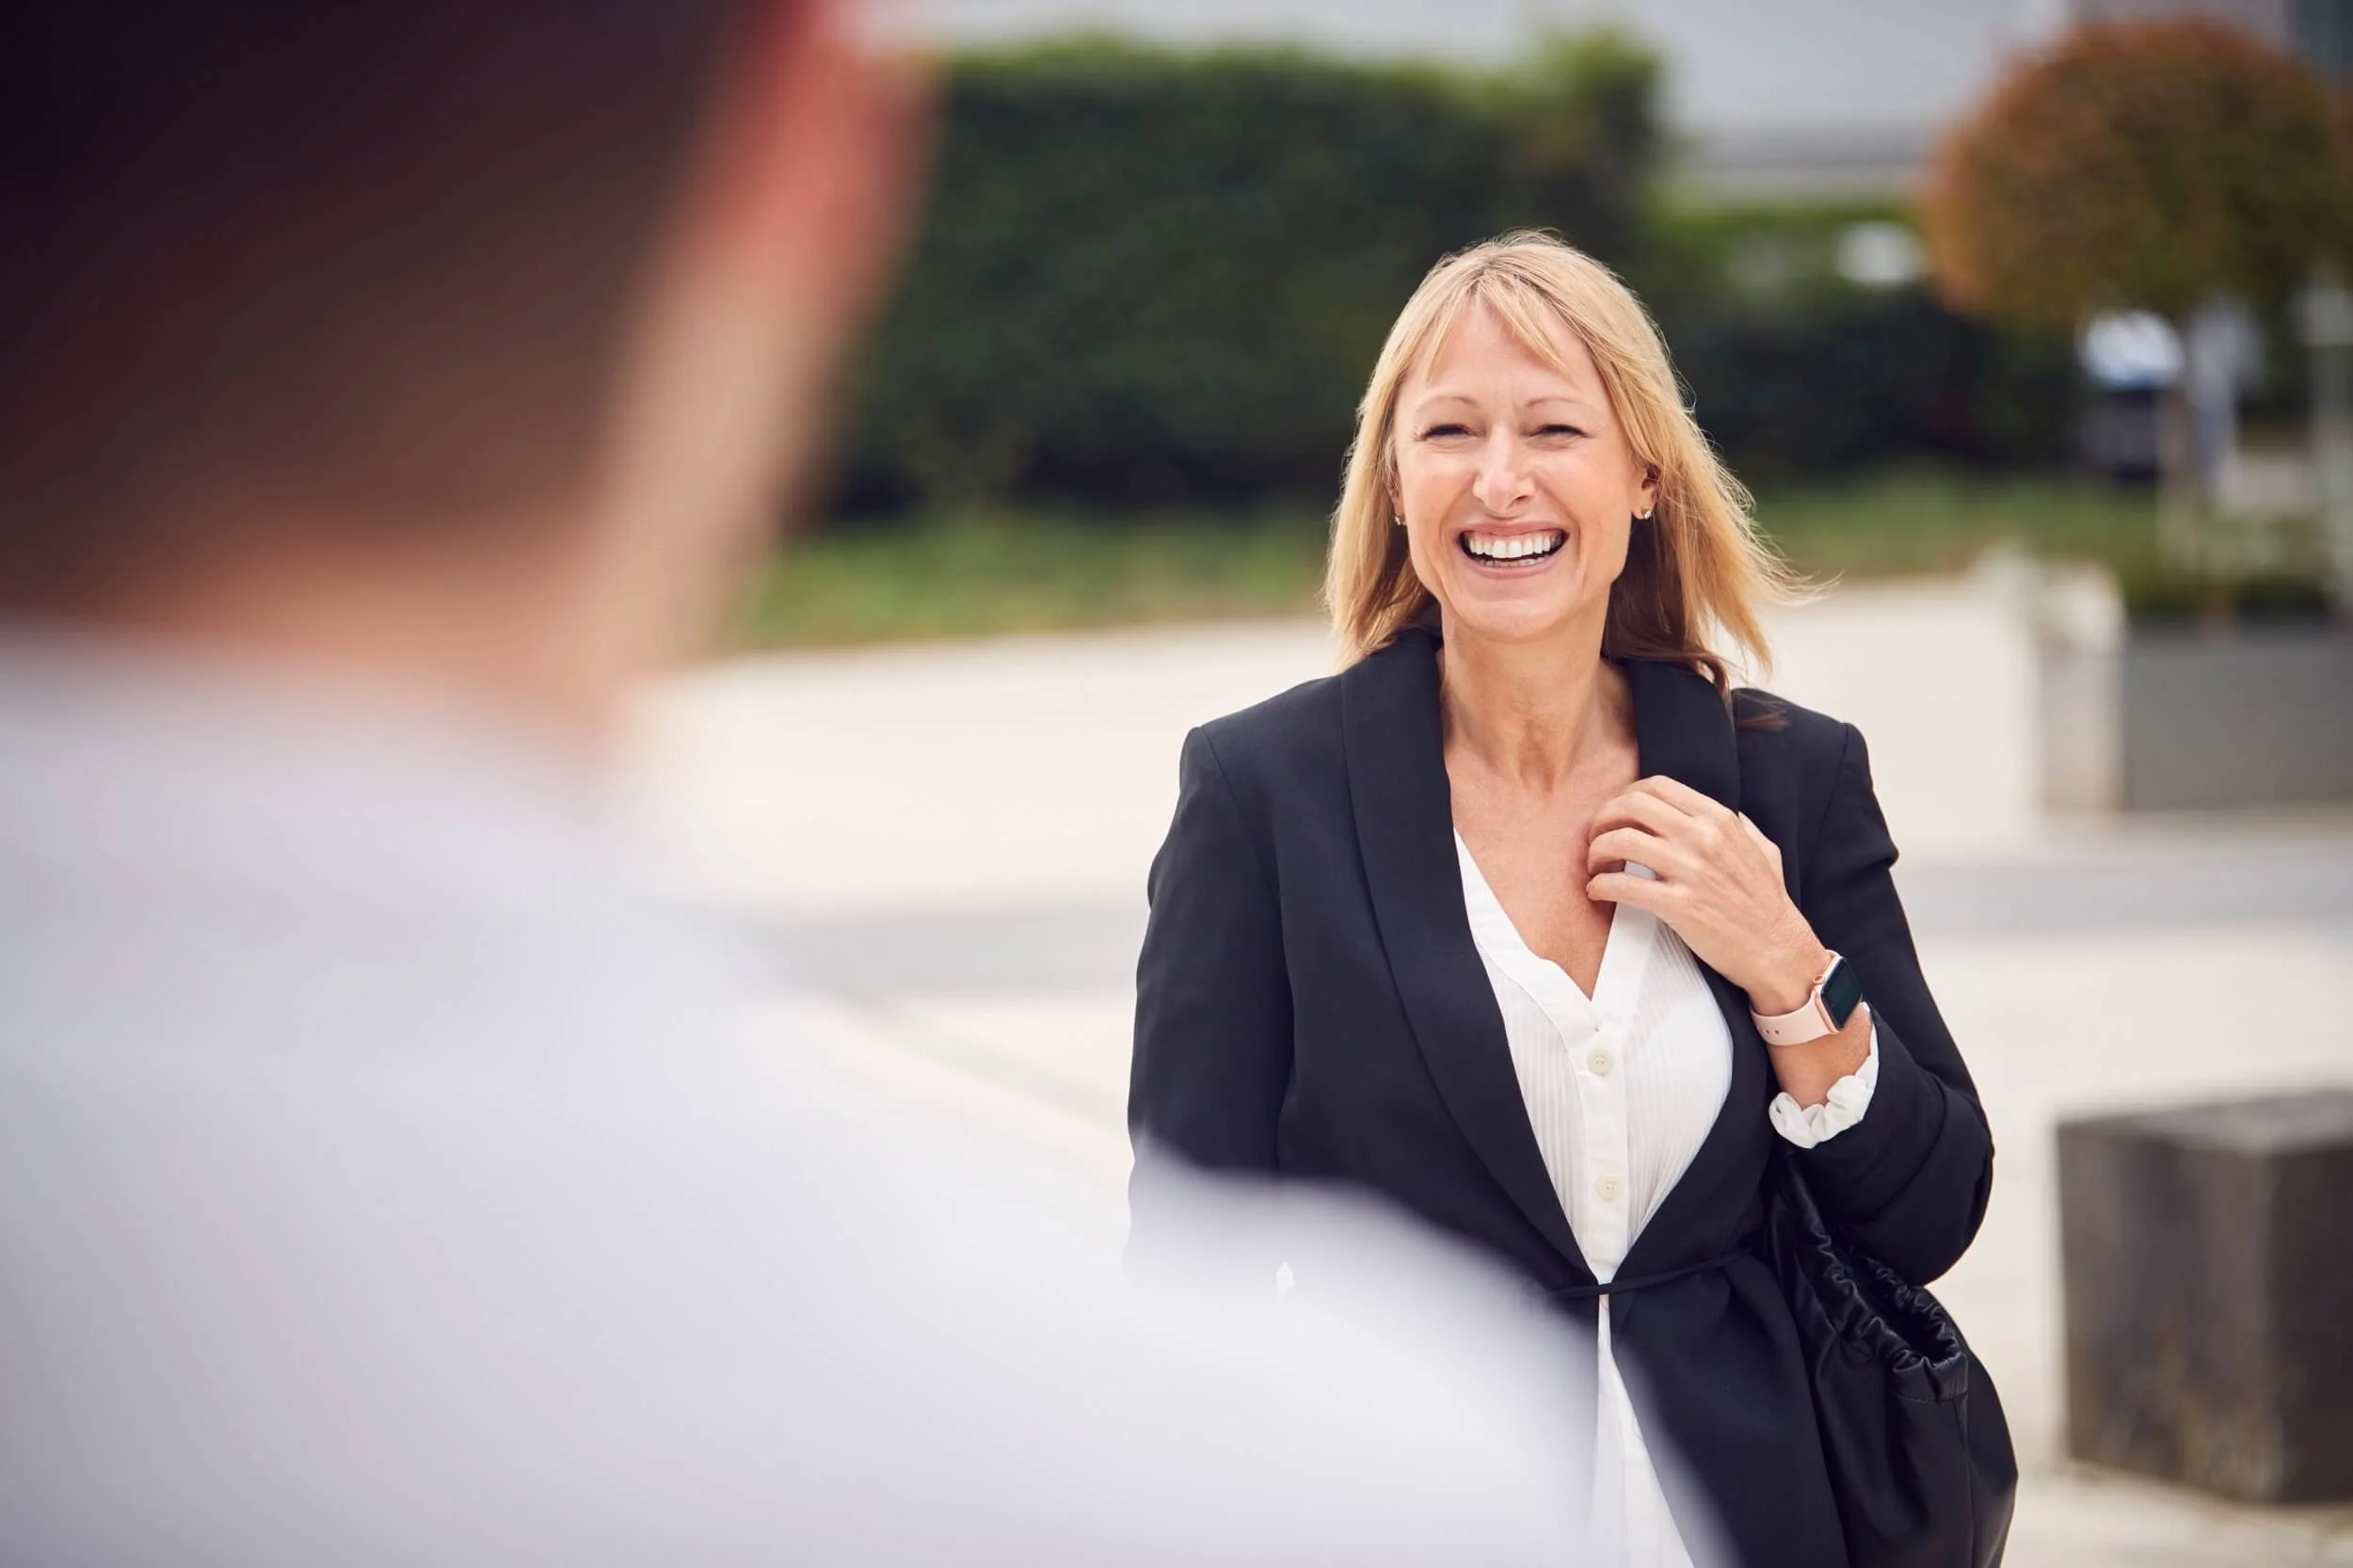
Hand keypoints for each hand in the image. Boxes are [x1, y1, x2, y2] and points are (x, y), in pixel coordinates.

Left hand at [1585, 776, 1825, 1014]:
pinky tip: (1597, 891)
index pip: (1657, 786)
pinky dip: (1600, 885)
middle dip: (1603, 818)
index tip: (1616, 814)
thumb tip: (1705, 812)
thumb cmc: (1768, 902)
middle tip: (1596, 837)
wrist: (1777, 950)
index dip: (1626, 796)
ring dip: (1596, 851)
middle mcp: (1704, 838)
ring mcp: (1691, 871)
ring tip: (1595, 866)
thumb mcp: (1761, 848)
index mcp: (1720, 819)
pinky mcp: (1679, 906)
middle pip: (1632, 806)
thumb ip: (1733, 824)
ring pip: (1621, 841)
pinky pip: (1623, 885)